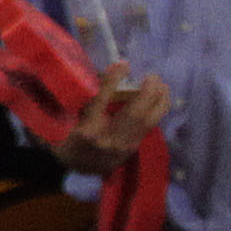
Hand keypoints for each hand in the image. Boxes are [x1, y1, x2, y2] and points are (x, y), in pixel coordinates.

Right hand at [53, 68, 169, 173]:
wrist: (74, 167)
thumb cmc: (68, 138)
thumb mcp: (70, 119)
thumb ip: (87, 99)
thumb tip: (108, 74)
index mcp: (85, 131)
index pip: (101, 101)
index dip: (113, 80)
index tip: (123, 64)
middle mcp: (106, 140)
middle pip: (134, 114)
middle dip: (148, 92)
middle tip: (151, 76)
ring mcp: (121, 147)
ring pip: (147, 122)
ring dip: (158, 102)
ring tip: (162, 86)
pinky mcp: (131, 149)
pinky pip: (147, 127)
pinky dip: (155, 111)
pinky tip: (158, 100)